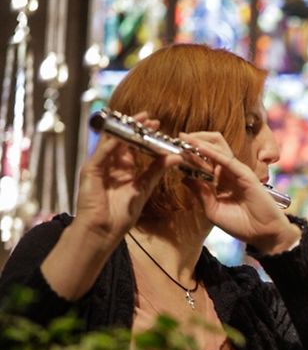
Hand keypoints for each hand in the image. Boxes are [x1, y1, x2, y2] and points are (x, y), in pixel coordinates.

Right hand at [72, 113, 178, 243]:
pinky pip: (101, 153)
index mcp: (121, 169)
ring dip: (124, 130)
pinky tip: (123, 136)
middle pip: (121, 139)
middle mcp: (109, 164)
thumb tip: (176, 156)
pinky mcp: (89, 171)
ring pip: (111, 142)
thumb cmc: (120, 215)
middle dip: (135, 127)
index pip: (132, 145)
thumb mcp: (144, 188)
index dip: (144, 134)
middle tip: (151, 118)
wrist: (103, 231)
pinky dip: (112, 144)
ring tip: (139, 120)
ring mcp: (98, 166)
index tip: (158, 125)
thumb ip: (157, 171)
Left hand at [178, 131, 299, 253]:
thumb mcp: (213, 211)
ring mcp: (237, 172)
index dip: (187, 156)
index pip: (202, 164)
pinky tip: (198, 147)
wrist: (263, 235)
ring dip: (200, 142)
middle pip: (210, 150)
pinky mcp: (245, 174)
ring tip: (184, 137)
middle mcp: (228, 174)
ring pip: (218, 149)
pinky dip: (211, 152)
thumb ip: (201, 194)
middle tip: (177, 139)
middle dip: (194, 142)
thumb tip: (184, 178)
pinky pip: (226, 159)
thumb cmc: (241, 225)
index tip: (170, 151)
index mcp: (220, 183)